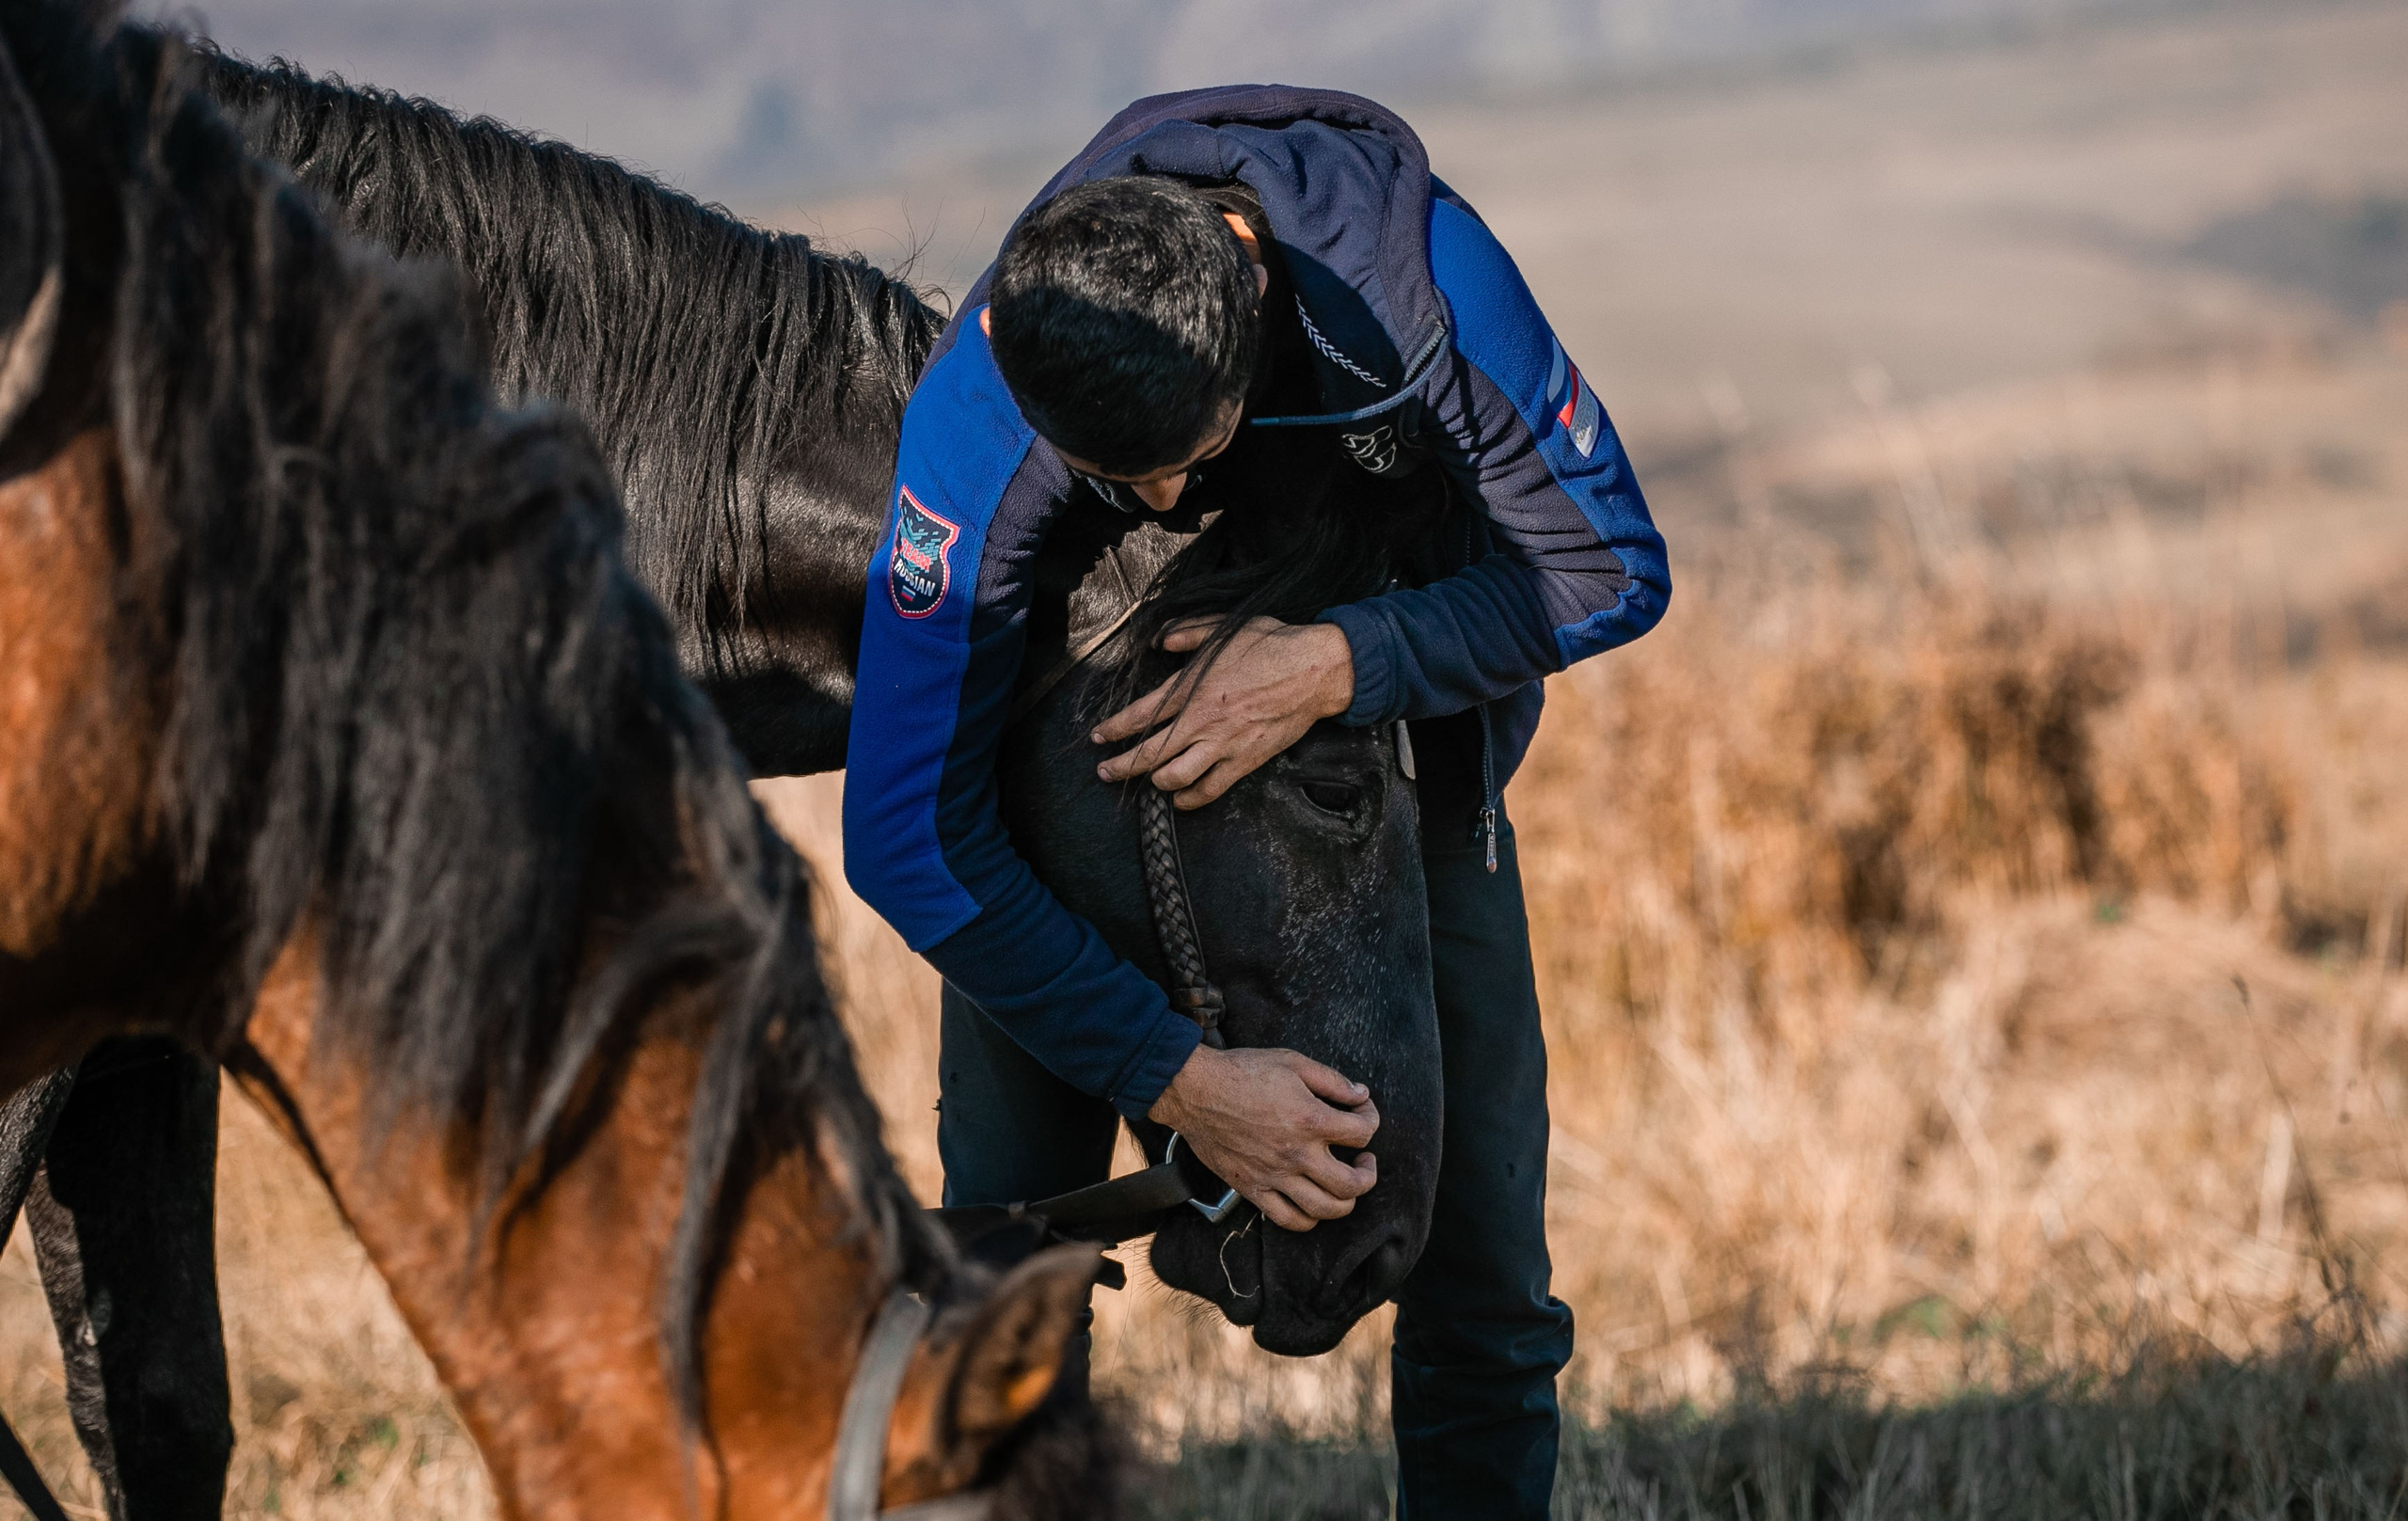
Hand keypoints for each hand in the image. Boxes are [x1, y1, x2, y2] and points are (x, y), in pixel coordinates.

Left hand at [1092, 617, 1353, 808]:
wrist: (1314, 670)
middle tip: (1105, 772)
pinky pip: (1210, 790)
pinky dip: (1190, 799)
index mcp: (1191, 689)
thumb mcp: (1224, 628)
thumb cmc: (1271, 645)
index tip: (1098, 737)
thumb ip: (1187, 633)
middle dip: (1121, 766)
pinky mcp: (1245, 761)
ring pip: (1175, 777)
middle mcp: (1201, 721)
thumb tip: (1161, 639)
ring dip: (1155, 783)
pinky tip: (1180, 799)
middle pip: (1149, 753)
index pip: (1140, 715)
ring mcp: (1223, 745)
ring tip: (1146, 782)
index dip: (1114, 729)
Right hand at [1147, 1044, 1378, 1231]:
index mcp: (1311, 1120)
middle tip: (1363, 1161)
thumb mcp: (1293, 1062)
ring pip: (1326, 1210)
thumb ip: (1333, 1080)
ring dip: (1345, 1201)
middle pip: (1353, 1184)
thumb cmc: (1242, 1072)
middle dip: (1368, 1174)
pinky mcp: (1253, 1188)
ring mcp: (1275, 1176)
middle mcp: (1297, 1154)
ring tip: (1343, 1185)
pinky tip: (1311, 1202)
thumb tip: (1361, 1095)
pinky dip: (1308, 1219)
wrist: (1195, 1090)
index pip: (1362, 1133)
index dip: (1370, 1119)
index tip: (1362, 1112)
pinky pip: (1289, 1219)